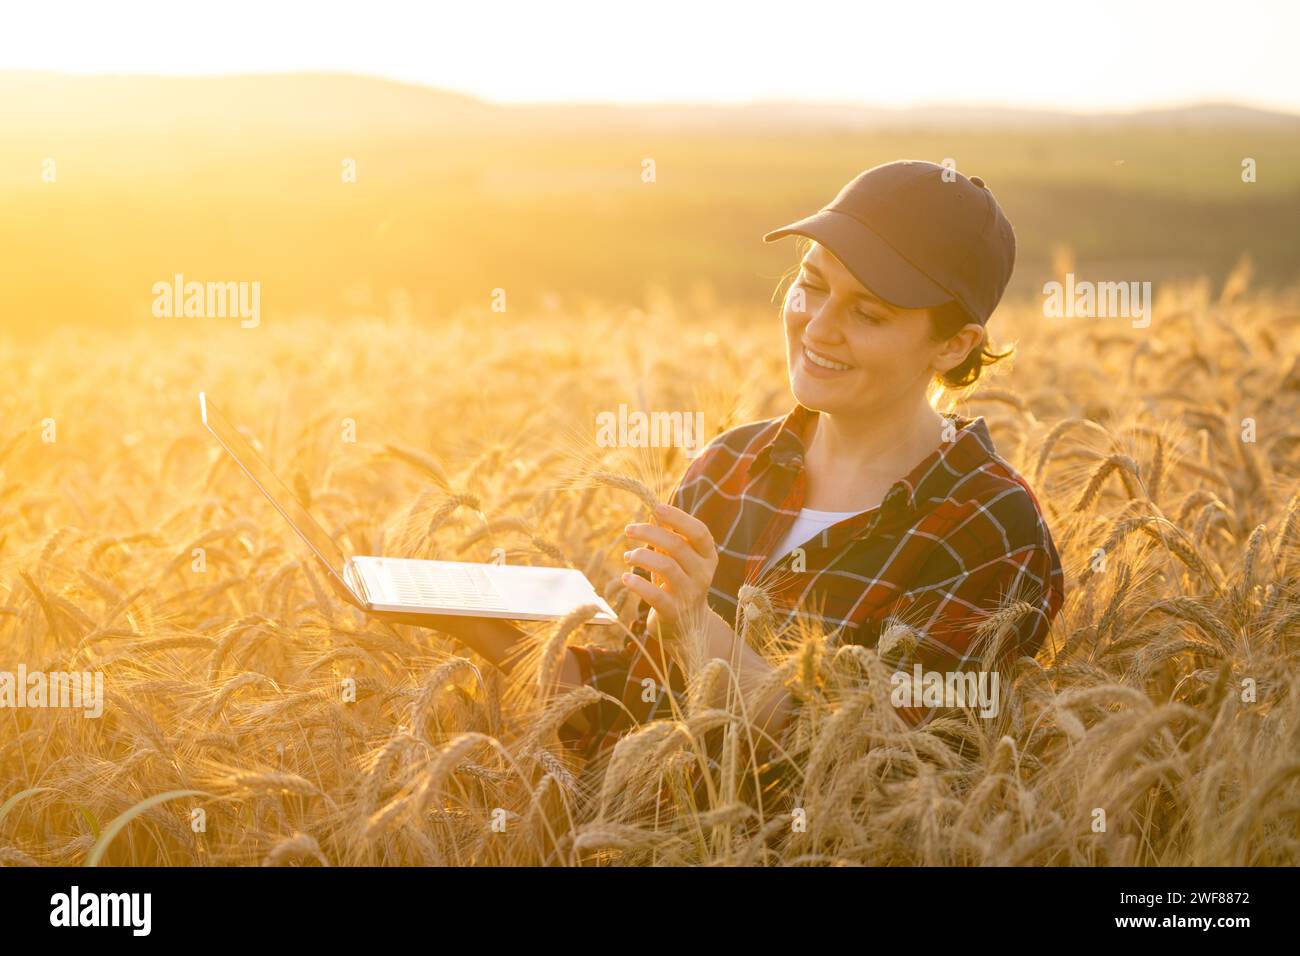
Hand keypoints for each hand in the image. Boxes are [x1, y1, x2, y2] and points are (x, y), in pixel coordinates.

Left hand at [622, 502, 718, 640]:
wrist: (688, 628)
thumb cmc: (679, 584)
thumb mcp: (678, 559)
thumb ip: (669, 537)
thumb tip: (654, 510)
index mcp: (708, 557)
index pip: (698, 531)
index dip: (678, 518)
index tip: (656, 508)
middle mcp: (704, 574)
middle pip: (677, 545)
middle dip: (650, 533)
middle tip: (629, 530)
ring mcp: (691, 594)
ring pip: (666, 566)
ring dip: (641, 556)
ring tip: (628, 556)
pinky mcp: (674, 612)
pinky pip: (654, 595)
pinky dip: (637, 584)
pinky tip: (626, 578)